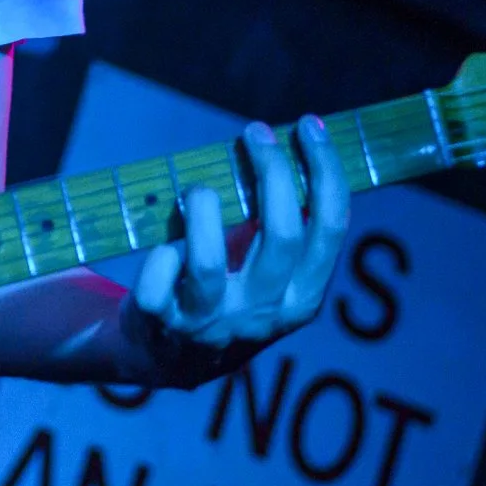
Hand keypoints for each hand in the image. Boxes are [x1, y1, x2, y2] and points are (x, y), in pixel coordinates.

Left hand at [123, 115, 350, 386]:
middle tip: (256, 132)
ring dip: (204, 209)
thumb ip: (280, 227)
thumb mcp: (267, 274)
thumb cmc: (224, 294)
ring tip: (200, 189)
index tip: (309, 127)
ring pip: (209, 262)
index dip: (325, 172)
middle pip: (282, 237)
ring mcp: (208, 322)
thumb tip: (288, 147)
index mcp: (299, 300)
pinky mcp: (159, 323)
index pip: (328, 229)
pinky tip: (165, 246)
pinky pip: (157, 280)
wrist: (166, 357)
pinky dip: (160, 254)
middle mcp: (259, 315)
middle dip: (272, 173)